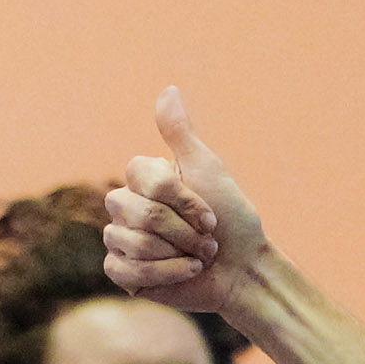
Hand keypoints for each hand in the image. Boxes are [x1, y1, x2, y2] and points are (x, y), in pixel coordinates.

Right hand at [103, 87, 263, 320]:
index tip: (210, 214)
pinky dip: (164, 274)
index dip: (182, 199)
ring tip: (199, 257)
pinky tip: (187, 273)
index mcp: (142, 180)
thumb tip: (168, 89)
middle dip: (182, 231)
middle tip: (207, 240)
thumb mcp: (207, 169)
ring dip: (177, 253)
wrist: (243, 270)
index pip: (142, 177)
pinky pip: (127, 271)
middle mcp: (125, 206)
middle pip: (137, 212)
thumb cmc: (229, 219)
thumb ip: (180, 134)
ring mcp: (121, 239)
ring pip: (132, 242)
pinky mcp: (123, 273)